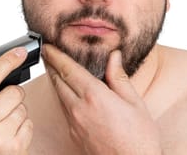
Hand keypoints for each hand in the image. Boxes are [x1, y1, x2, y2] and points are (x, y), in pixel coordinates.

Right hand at [0, 47, 32, 154]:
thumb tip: (0, 73)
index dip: (7, 60)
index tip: (20, 52)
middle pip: (14, 91)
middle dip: (12, 96)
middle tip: (1, 108)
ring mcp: (0, 136)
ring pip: (23, 108)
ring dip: (16, 114)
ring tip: (1, 128)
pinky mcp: (15, 148)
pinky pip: (28, 125)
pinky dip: (22, 129)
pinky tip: (8, 138)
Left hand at [43, 44, 161, 154]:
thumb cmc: (139, 139)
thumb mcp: (135, 103)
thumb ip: (119, 78)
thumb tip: (114, 57)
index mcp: (95, 96)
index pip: (69, 69)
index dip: (56, 55)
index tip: (49, 46)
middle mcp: (80, 108)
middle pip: (58, 81)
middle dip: (51, 65)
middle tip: (47, 53)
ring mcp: (74, 123)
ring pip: (59, 95)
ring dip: (55, 80)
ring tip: (54, 68)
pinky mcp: (73, 134)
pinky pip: (63, 109)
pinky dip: (62, 96)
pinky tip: (66, 93)